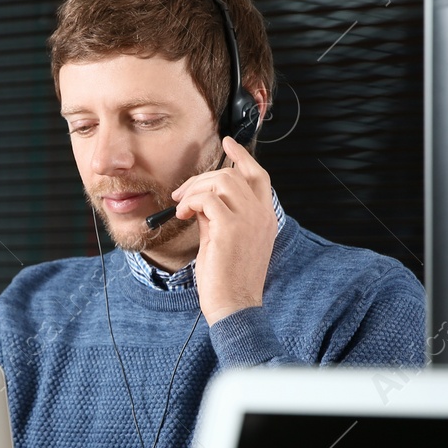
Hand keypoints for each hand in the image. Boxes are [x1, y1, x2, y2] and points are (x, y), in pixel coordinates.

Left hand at [172, 136, 275, 325]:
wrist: (233, 305)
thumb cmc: (228, 279)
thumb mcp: (225, 240)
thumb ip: (218, 216)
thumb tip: (201, 200)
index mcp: (266, 218)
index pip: (259, 175)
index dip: (242, 156)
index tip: (228, 142)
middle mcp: (262, 215)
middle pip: (235, 174)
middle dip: (204, 178)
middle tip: (182, 194)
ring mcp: (249, 220)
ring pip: (222, 181)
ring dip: (195, 189)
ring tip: (182, 207)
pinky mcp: (230, 228)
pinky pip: (207, 199)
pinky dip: (190, 203)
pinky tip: (182, 216)